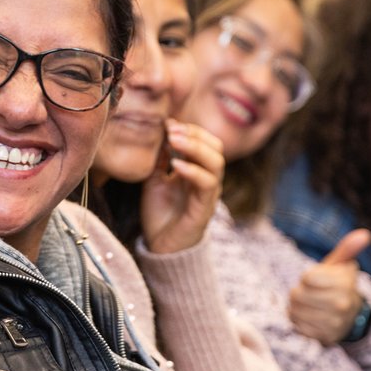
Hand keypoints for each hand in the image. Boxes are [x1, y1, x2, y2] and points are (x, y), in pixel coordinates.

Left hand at [140, 119, 223, 253]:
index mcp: (198, 170)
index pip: (205, 141)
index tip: (167, 123)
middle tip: (172, 129)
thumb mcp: (155, 178)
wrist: (160, 247)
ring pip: (216, 163)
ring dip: (195, 147)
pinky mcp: (204, 209)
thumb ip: (160, 158)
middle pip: (216, 147)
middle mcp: (207, 180)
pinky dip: (193, 171)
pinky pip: (206, 185)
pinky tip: (176, 165)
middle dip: (195, 134)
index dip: (189, 129)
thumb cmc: (160, 213)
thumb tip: (161, 131)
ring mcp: (208, 194)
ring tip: (174, 140)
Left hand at [288, 228, 370, 345]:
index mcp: (344, 283)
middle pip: (297, 295)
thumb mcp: (342, 265)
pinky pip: (298, 326)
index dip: (307, 277)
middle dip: (299, 292)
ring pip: (294, 311)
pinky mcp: (325, 337)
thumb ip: (348, 249)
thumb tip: (364, 234)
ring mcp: (333, 323)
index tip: (315, 279)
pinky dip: (298, 320)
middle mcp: (341, 304)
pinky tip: (309, 317)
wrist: (350, 316)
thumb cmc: (338, 285)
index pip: (307, 278)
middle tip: (309, 293)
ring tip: (308, 304)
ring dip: (296, 307)